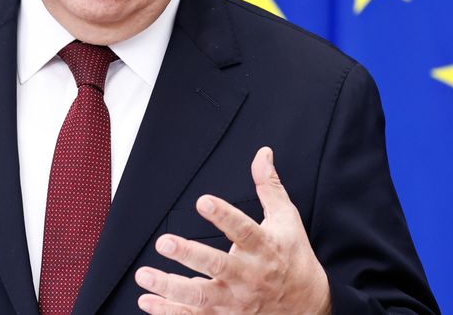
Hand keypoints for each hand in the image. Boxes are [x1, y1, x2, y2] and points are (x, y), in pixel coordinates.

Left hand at [135, 147, 330, 313]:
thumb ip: (269, 187)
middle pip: (218, 266)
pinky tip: (147, 301)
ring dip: (170, 287)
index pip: (244, 230)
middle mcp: (249, 276)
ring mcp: (236, 301)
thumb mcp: (286, 219)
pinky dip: (169, 312)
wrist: (308, 306)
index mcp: (264, 248)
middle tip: (165, 242)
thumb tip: (262, 154)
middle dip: (190, 254)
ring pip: (200, 297)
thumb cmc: (293, 258)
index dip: (224, 216)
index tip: (203, 201)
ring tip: (145, 275)